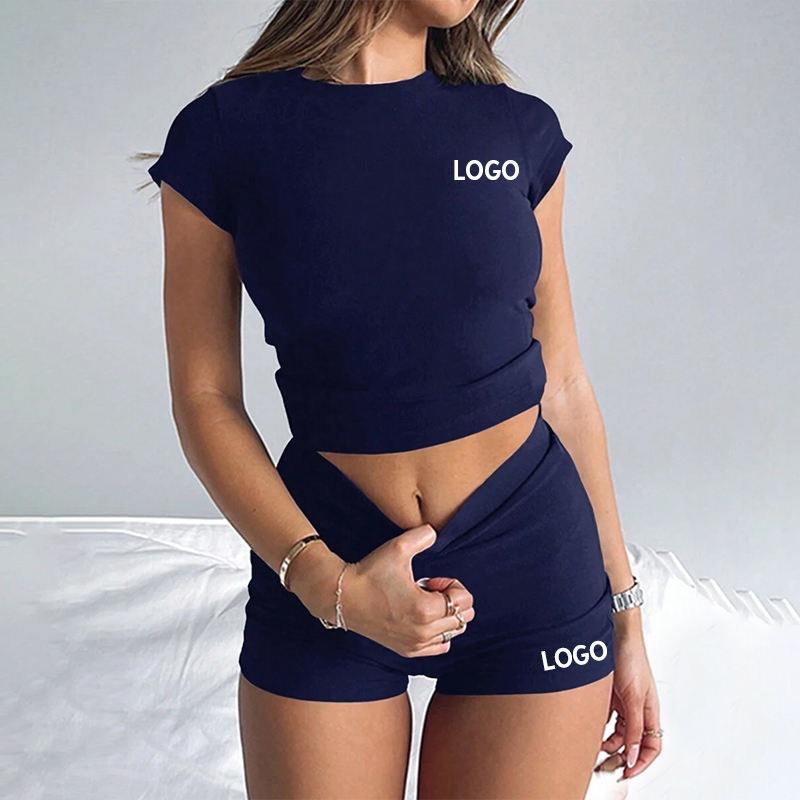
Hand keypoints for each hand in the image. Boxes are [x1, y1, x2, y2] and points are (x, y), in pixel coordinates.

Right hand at [290, 524, 475, 656]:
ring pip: (453, 633)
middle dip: (451, 599)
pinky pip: (439, 647)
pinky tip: (422, 618)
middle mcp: (423, 632)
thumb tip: (434, 533)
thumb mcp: (398, 548)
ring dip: (445, 615)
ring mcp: (415, 644)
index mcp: (425, 609)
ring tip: (424, 602)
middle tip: (429, 590)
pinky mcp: (407, 651)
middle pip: (464, 618)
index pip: (464, 600)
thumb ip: (423, 536)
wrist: (342, 597)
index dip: (452, 584)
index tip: (431, 580)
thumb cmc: (368, 574)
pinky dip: (438, 632)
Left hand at [595, 623, 662, 780]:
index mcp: (651, 712)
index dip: (641, 762)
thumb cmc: (632, 659)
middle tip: (606, 768)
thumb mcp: (633, 698)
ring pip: (618, 733)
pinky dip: (600, 728)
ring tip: (596, 751)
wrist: (615, 634)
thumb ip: (633, 728)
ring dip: (609, 745)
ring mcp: (624, 703)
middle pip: (633, 743)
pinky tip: (591, 732)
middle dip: (622, 757)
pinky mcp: (610, 696)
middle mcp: (639, 710)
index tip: (626, 773)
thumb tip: (633, 756)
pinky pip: (606, 719)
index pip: (652, 746)